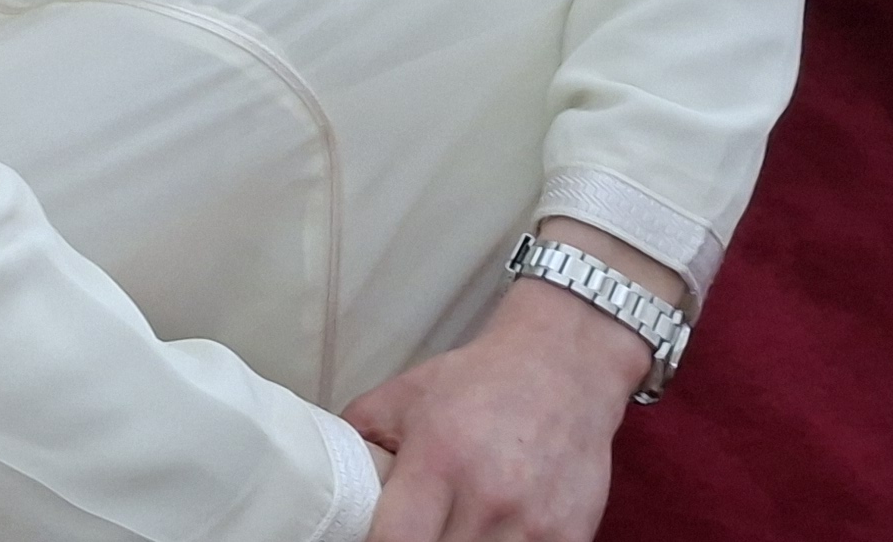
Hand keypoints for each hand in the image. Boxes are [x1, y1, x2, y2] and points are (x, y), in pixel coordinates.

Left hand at [346, 220, 680, 541]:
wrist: (563, 367)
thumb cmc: (477, 382)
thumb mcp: (402, 397)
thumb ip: (358, 441)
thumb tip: (322, 480)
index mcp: (438, 460)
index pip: (396, 541)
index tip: (370, 540)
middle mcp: (488, 496)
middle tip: (411, 532)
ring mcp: (534, 522)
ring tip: (451, 528)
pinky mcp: (571, 536)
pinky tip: (492, 533)